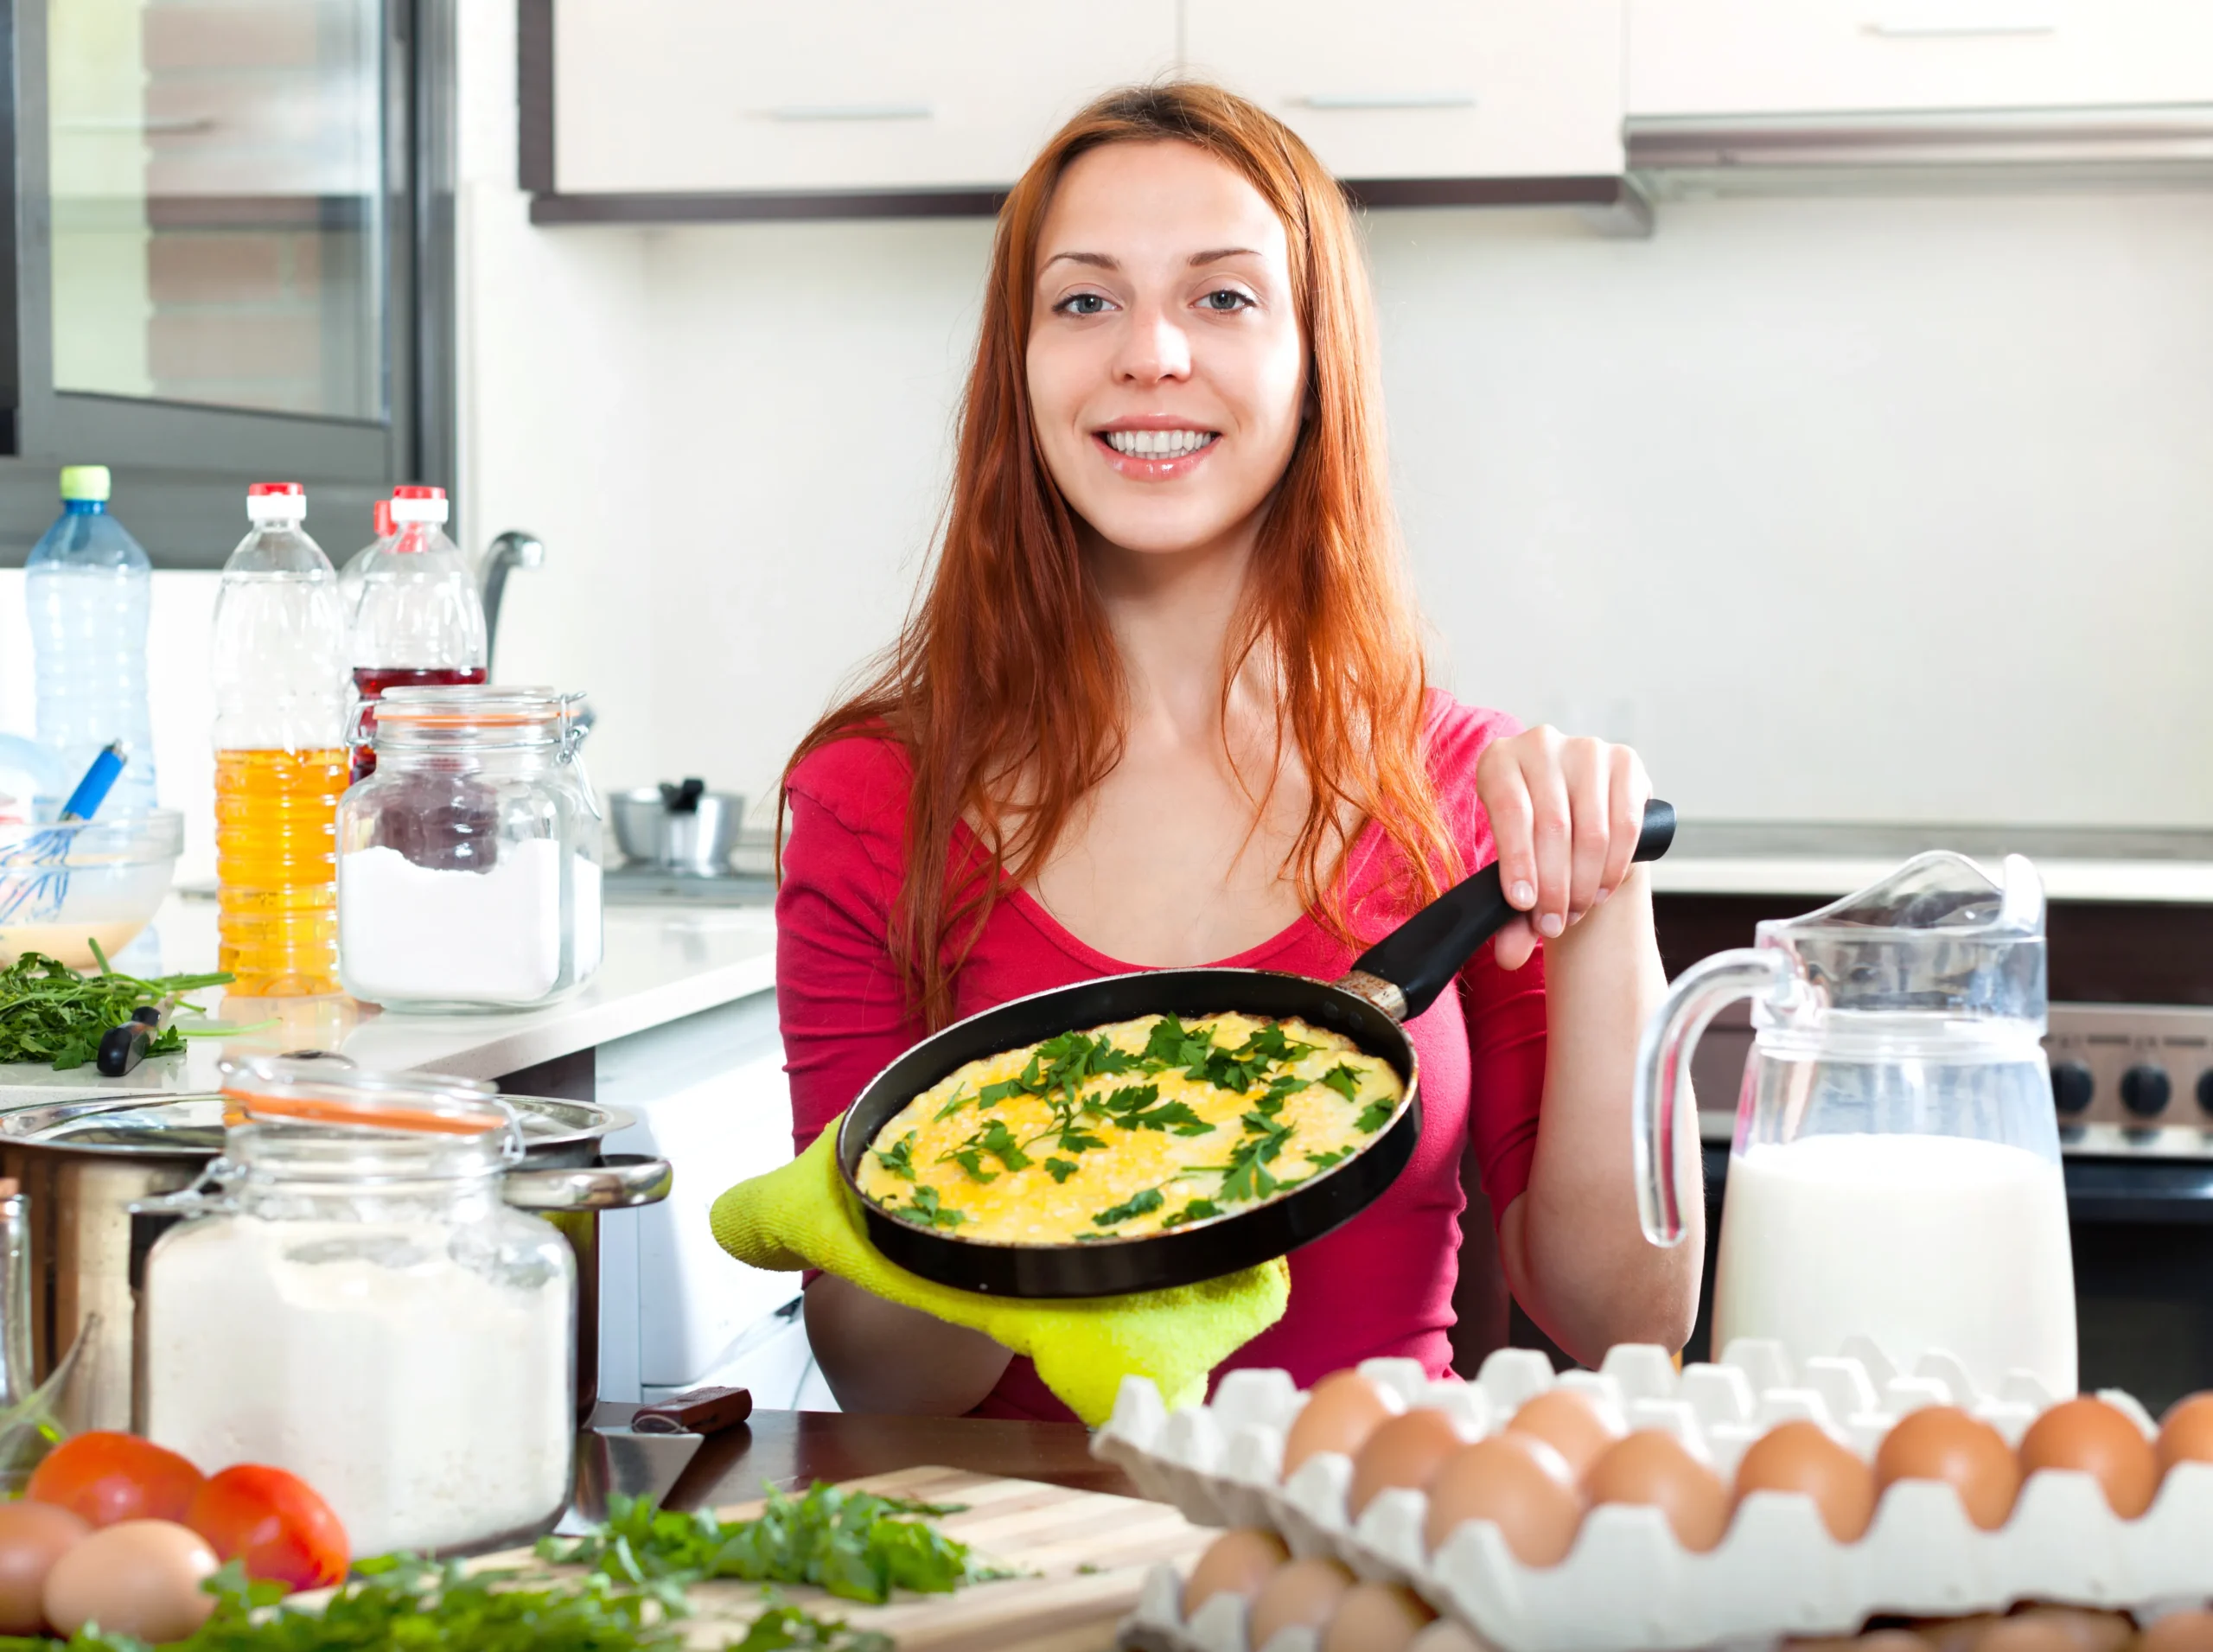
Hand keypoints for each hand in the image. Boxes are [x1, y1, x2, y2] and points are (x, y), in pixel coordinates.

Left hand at [1476, 726, 1652, 970]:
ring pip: (1590, 830)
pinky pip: (1625, 823)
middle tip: (1552, 924)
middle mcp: (1540, 744)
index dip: (1518, 863)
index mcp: (1499, 760)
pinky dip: (1614, 865)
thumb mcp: (1512, 868)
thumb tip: (1509, 957)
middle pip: (1551, 826)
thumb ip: (1508, 914)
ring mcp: (1587, 749)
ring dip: (1585, 882)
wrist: (1577, 816)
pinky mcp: (1626, 762)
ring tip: (1574, 910)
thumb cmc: (1533, 843)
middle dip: (1554, 886)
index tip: (1524, 905)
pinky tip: (1601, 888)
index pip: (1510, 812)